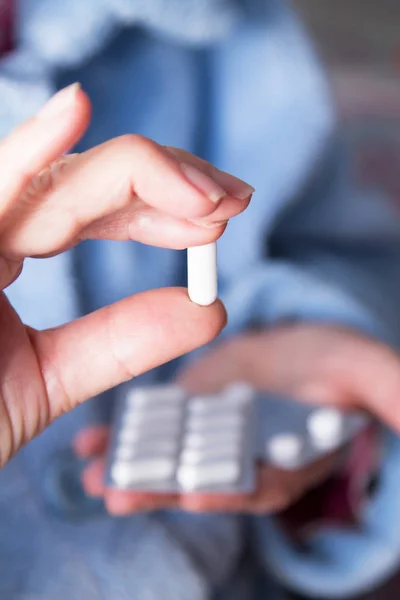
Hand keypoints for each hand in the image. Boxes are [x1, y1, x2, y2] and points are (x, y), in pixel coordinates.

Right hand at [0, 83, 253, 465]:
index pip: (95, 212)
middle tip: (235, 199)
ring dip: (139, 173)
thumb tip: (208, 309)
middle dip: (168, 183)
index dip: (160, 209)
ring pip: (59, 180)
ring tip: (209, 192)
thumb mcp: (47, 380)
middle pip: (88, 181)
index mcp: (4, 252)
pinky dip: (30, 150)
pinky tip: (76, 109)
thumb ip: (120, 343)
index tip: (220, 221)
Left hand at [80, 322, 399, 514]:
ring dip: (132, 470)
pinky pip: (154, 432)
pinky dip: (122, 438)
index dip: (232, 490)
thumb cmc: (336, 359)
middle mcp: (244, 459)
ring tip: (93, 475)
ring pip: (171, 461)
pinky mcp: (188, 418)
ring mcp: (211, 441)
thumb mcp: (365, 371)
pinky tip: (90, 441)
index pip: (262, 483)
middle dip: (163, 490)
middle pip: (205, 479)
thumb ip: (386, 395)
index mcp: (289, 458)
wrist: (298, 348)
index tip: (197, 493)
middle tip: (119, 495)